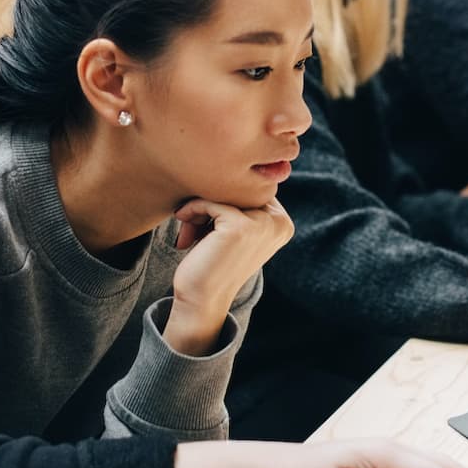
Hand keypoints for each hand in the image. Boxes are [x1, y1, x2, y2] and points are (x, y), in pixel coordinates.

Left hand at [166, 197, 292, 354]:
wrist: (202, 301)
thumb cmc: (214, 263)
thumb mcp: (235, 230)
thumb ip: (240, 203)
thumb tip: (226, 166)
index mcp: (283, 222)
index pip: (250, 188)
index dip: (224, 200)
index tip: (204, 223)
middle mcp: (279, 222)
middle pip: (238, 187)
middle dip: (211, 202)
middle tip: (193, 226)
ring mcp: (262, 224)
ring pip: (223, 192)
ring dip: (199, 208)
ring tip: (189, 231)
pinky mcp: (240, 227)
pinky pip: (210, 202)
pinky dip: (192, 212)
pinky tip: (184, 234)